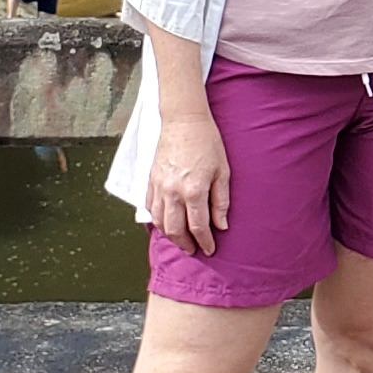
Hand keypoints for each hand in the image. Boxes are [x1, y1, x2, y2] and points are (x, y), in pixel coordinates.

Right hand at [148, 107, 232, 255]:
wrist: (183, 121)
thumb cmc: (207, 143)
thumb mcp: (223, 171)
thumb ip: (221, 201)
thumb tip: (221, 225)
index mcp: (194, 190)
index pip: (198, 226)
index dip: (205, 241)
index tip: (210, 249)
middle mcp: (173, 192)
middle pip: (175, 229)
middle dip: (185, 244)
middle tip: (193, 250)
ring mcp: (159, 186)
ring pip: (159, 222)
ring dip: (170, 235)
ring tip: (180, 241)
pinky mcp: (150, 180)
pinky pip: (150, 207)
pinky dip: (157, 220)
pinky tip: (166, 223)